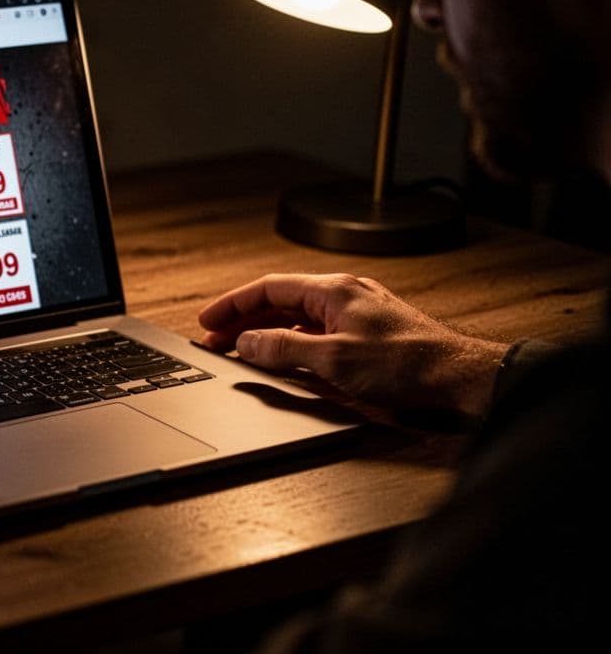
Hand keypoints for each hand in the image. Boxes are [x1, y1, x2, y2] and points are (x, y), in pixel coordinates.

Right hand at [198, 273, 507, 416]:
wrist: (457, 377)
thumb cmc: (406, 363)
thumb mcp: (333, 358)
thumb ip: (284, 348)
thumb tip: (247, 342)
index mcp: (333, 290)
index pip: (269, 289)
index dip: (233, 305)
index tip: (208, 321)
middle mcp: (343, 295)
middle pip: (280, 302)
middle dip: (243, 321)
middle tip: (215, 340)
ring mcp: (356, 314)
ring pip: (297, 317)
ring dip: (265, 332)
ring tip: (239, 350)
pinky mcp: (365, 335)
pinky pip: (315, 331)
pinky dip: (290, 341)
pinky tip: (281, 357)